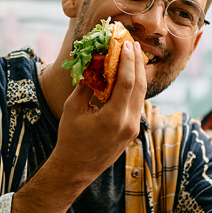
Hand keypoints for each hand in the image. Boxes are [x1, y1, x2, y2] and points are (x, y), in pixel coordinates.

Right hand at [53, 41, 146, 183]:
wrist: (76, 169)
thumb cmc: (70, 138)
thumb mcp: (72, 108)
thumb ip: (85, 85)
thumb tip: (95, 63)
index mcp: (113, 118)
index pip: (126, 83)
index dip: (128, 61)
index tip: (126, 44)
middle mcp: (128, 123)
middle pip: (139, 87)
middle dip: (137, 63)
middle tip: (133, 44)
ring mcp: (133, 128)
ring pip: (141, 95)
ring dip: (138, 74)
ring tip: (134, 55)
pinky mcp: (133, 131)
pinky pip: (137, 104)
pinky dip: (135, 87)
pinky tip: (130, 76)